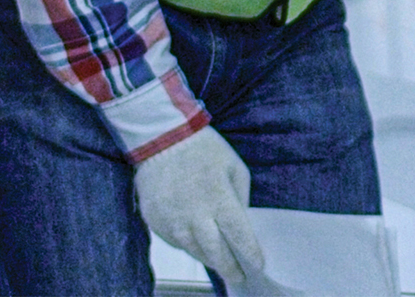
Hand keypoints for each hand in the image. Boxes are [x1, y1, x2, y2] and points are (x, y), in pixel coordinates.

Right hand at [134, 126, 264, 284]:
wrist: (161, 137)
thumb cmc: (203, 148)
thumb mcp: (233, 165)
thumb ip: (240, 197)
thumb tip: (242, 222)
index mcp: (218, 199)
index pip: (239, 237)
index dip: (250, 254)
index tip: (258, 265)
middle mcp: (194, 216)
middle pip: (216, 254)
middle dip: (230, 269)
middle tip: (239, 276)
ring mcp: (172, 222)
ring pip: (195, 252)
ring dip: (209, 258)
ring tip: (220, 260)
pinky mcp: (156, 223)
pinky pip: (177, 242)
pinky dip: (189, 243)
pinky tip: (196, 238)